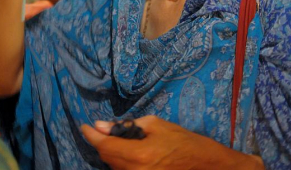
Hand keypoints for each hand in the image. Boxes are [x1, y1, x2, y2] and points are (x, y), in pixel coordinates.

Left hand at [81, 116, 261, 169]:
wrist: (205, 165)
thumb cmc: (183, 141)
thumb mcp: (157, 125)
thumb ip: (128, 125)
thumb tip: (103, 125)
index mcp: (139, 155)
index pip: (105, 146)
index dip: (91, 135)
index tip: (85, 126)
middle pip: (107, 158)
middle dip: (101, 143)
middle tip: (103, 130)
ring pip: (114, 167)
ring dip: (111, 153)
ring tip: (120, 139)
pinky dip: (121, 162)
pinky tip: (128, 152)